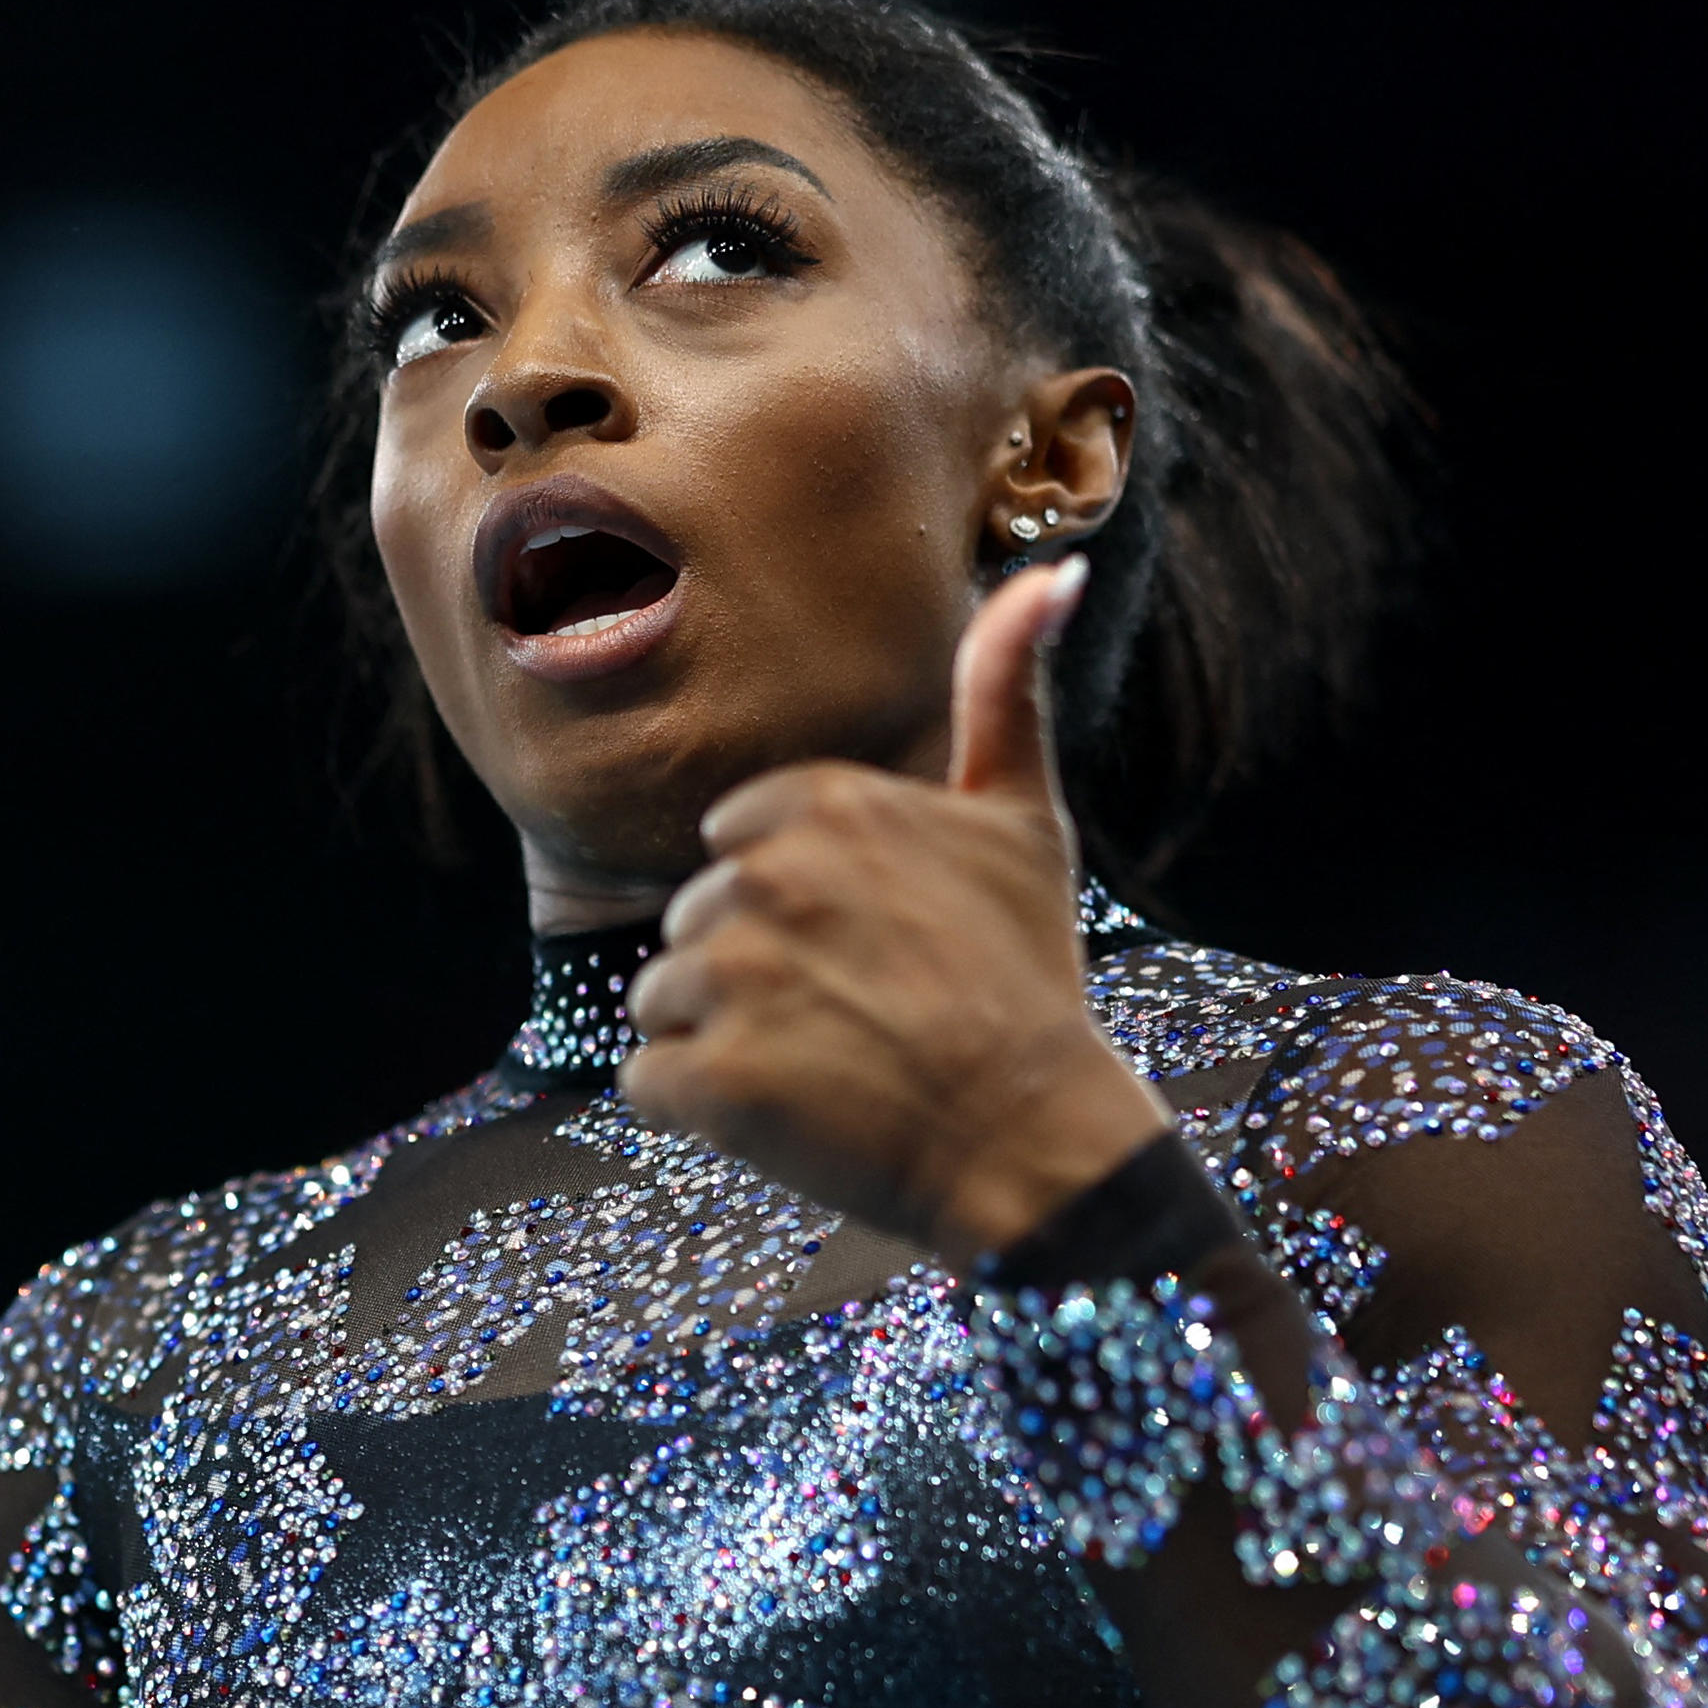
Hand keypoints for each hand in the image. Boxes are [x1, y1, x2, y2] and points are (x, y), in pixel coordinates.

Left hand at [620, 556, 1172, 1262]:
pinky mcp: (709, 1082)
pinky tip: (787, 1115)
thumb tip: (1058, 567)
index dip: (794, 903)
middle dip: (754, 971)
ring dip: (721, 1040)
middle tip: (857, 1013)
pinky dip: (703, 1113)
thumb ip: (1006, 686)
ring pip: (661, 999)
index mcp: (822, 802)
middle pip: (693, 921)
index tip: (866, 944)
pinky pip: (648, 1083)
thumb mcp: (1025, 819)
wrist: (1034, 1141)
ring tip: (823, 1065)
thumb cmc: (1027, 978)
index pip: (732, 843)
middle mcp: (767, 878)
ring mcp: (733, 981)